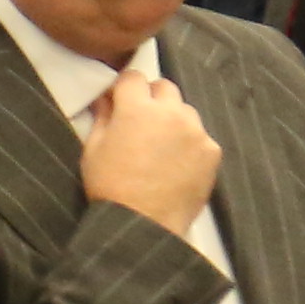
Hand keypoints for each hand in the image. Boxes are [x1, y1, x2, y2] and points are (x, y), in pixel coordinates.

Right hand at [73, 67, 218, 234]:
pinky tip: (178, 163)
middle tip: (142, 123)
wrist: (144, 226)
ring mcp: (195, 131)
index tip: (120, 102)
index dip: (125, 88)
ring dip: (173, 119)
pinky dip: (190, 143)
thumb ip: (102, 117)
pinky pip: (200, 136)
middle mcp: (170, 112)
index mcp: (137, 108)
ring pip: (185, 111)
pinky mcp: (211, 151)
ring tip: (162, 145)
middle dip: (152, 99)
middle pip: (164, 88)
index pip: (134, 77)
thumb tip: (105, 98)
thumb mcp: (93, 151)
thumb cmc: (111, 187)